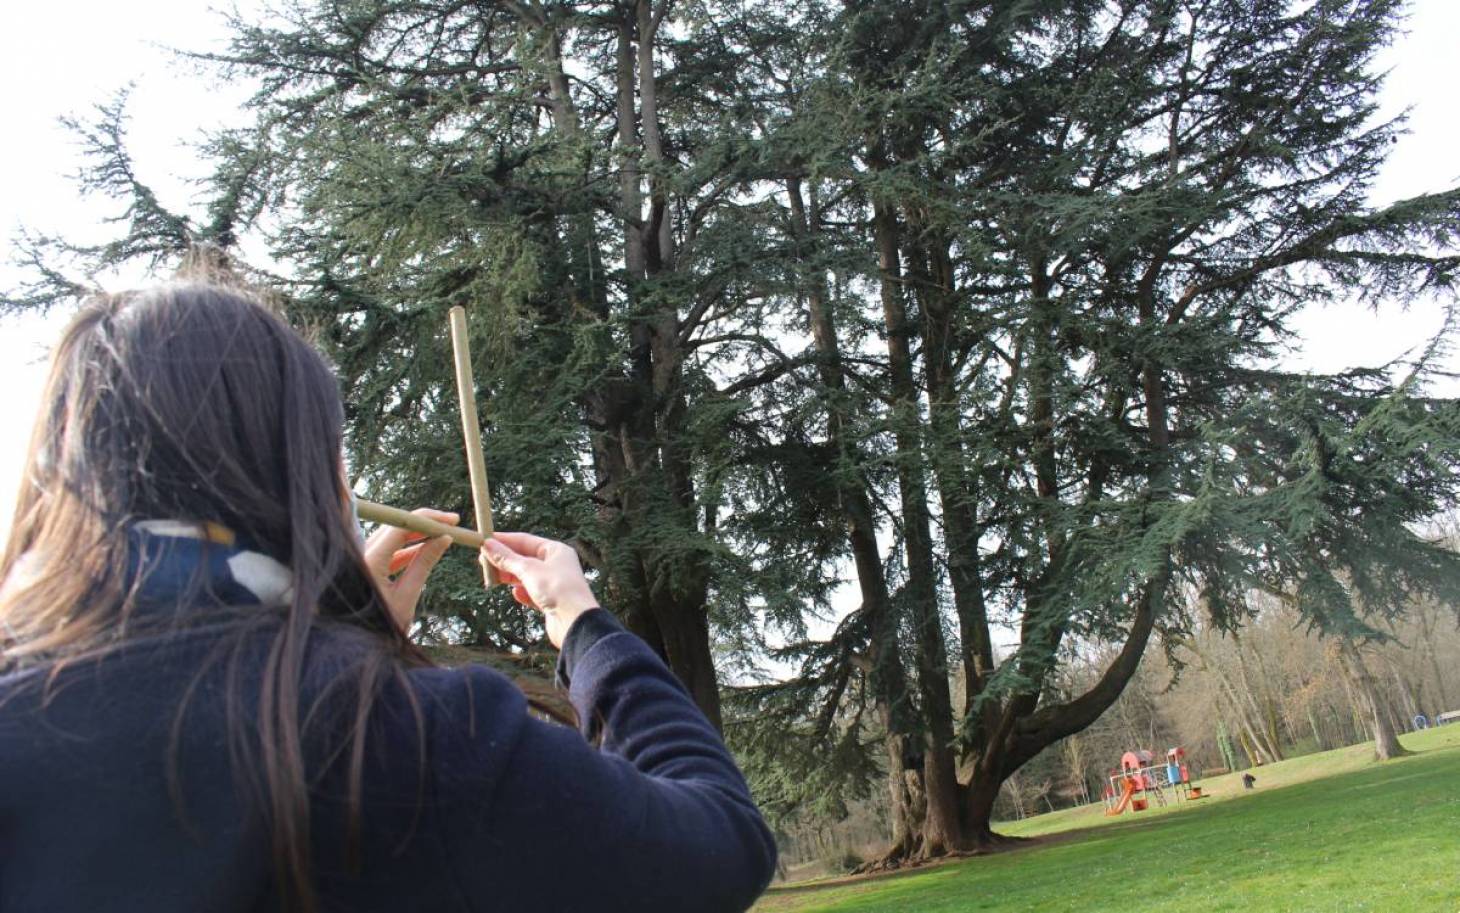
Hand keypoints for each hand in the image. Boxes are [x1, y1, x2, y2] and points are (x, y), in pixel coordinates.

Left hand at [363, 508, 456, 633]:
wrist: (353, 648)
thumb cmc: (380, 627)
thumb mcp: (407, 596)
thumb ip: (425, 563)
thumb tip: (445, 539)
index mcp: (369, 561)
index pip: (400, 526)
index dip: (428, 519)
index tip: (451, 520)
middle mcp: (358, 555)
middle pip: (394, 527)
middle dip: (423, 523)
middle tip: (450, 524)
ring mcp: (358, 560)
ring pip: (389, 537)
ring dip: (415, 535)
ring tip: (441, 537)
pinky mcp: (361, 567)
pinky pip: (384, 551)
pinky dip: (404, 550)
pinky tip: (425, 550)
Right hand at [481, 531, 598, 647]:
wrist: (575, 622)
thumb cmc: (557, 590)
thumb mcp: (528, 570)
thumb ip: (507, 558)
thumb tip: (487, 545)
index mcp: (556, 550)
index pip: (525, 540)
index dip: (504, 540)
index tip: (484, 540)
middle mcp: (556, 564)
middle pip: (524, 558)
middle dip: (504, 560)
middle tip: (482, 561)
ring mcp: (554, 583)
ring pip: (526, 576)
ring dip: (510, 577)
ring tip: (493, 578)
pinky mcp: (551, 601)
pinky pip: (532, 593)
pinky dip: (522, 593)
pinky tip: (515, 594)